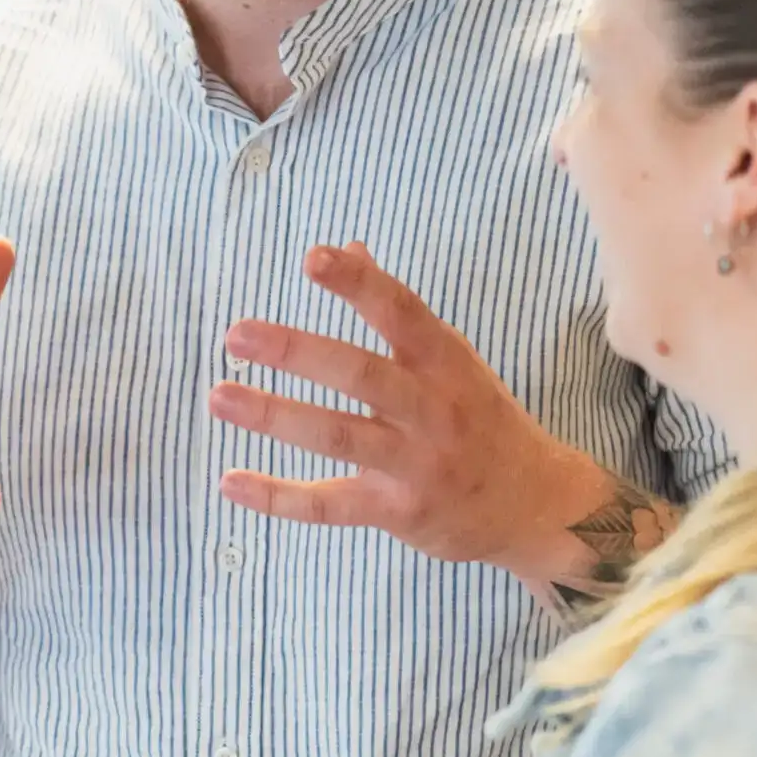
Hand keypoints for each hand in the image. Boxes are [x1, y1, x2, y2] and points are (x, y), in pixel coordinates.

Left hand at [207, 242, 607, 580]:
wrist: (536, 504)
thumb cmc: (481, 419)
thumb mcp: (452, 360)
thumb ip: (397, 310)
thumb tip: (350, 246)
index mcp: (444, 361)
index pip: (401, 311)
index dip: (359, 284)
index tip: (313, 257)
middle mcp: (433, 408)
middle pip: (361, 374)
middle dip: (297, 352)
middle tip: (236, 334)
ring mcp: (418, 462)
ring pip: (339, 436)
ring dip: (275, 415)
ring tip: (220, 396)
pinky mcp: (401, 511)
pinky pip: (332, 505)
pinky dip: (279, 497)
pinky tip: (231, 481)